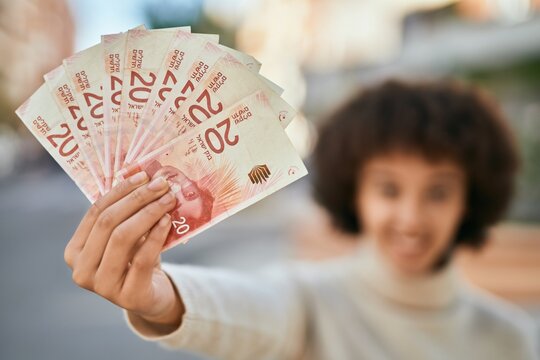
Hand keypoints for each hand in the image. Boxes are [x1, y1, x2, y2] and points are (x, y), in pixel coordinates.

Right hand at [64, 172, 184, 328]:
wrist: (151, 297)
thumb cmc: (136, 259)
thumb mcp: (128, 234)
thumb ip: (127, 211)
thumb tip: (141, 174)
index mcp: (75, 251)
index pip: (95, 212)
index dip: (120, 190)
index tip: (144, 174)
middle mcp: (81, 270)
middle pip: (108, 223)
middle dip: (137, 199)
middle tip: (161, 185)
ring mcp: (102, 287)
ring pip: (123, 238)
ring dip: (149, 213)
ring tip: (168, 200)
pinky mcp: (128, 297)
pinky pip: (142, 259)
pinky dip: (156, 236)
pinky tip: (168, 221)